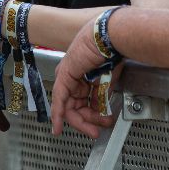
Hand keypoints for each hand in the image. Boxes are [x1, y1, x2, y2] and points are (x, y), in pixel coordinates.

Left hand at [50, 16, 117, 137]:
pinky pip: (59, 100)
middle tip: (97, 131)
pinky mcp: (63, 76)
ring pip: (68, 107)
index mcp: (83, 76)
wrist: (109, 38)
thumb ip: (102, 95)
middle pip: (75, 106)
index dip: (92, 116)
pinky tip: (57, 127)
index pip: (83, 101)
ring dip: (81, 121)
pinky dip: (58, 115)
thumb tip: (101, 110)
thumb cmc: (111, 52)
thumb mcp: (107, 80)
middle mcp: (73, 77)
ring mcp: (66, 76)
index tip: (100, 125)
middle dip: (87, 121)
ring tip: (94, 128)